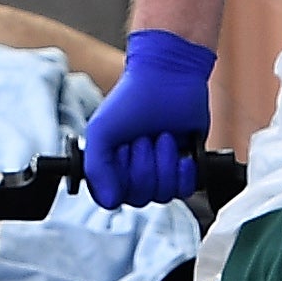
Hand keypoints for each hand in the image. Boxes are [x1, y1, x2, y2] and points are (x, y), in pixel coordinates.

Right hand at [83, 27, 217, 209]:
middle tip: (143, 137)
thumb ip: (95, 168)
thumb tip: (110, 202)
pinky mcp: (185, 168)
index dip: (119, 179)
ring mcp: (160, 172)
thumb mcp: (101, 130)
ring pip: (163, 194)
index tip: (122, 151)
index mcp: (110, 167)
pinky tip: (181, 152)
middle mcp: (134, 173)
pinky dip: (184, 172)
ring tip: (163, 136)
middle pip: (140, 198)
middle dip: (144, 164)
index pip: (112, 198)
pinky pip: (185, 190)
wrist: (169, 78)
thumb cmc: (131, 99)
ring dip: (164, 162)